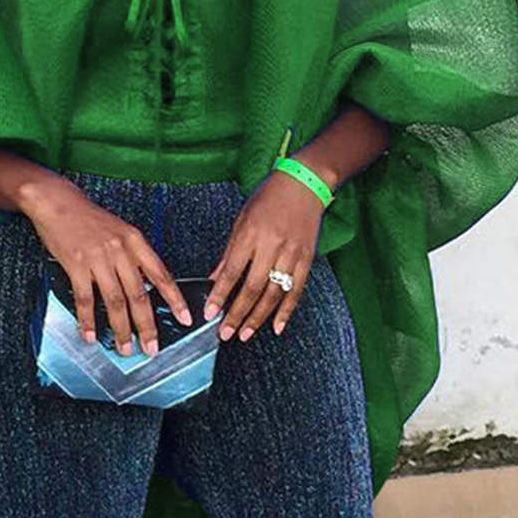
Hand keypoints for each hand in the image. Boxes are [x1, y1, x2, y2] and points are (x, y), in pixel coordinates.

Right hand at [24, 177, 192, 355]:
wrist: (57, 202)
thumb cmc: (88, 217)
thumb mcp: (120, 229)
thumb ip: (134, 255)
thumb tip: (147, 285)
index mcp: (135, 240)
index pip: (161, 274)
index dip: (174, 299)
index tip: (185, 318)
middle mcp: (120, 250)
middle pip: (139, 295)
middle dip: (147, 326)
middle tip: (151, 347)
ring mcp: (98, 258)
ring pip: (115, 301)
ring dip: (121, 329)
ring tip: (125, 348)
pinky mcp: (76, 265)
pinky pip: (85, 299)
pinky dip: (88, 320)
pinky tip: (91, 335)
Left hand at [204, 169, 325, 342]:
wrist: (304, 183)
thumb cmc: (268, 198)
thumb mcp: (242, 220)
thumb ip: (229, 252)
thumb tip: (214, 278)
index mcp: (250, 235)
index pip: (232, 272)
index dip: (220, 295)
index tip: (210, 313)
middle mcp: (271, 246)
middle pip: (252, 288)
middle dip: (236, 314)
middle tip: (225, 333)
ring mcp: (291, 254)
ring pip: (273, 294)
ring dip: (258, 318)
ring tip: (244, 334)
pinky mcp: (307, 259)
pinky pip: (296, 291)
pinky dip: (286, 311)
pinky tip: (276, 327)